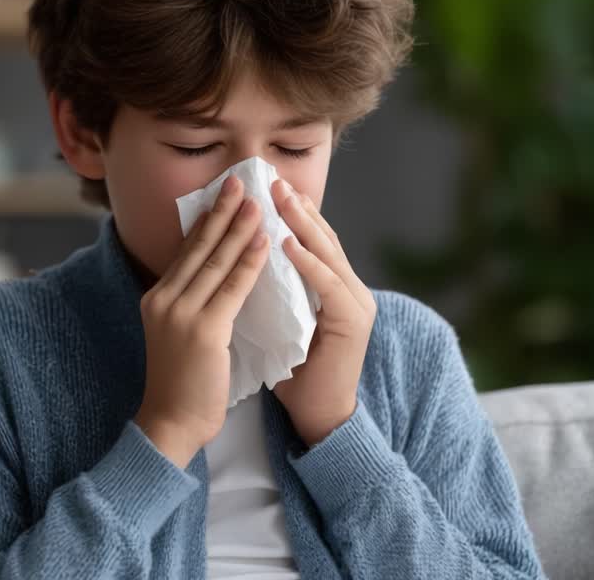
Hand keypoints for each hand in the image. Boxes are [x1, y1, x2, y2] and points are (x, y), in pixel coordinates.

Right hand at [134, 174, 269, 467]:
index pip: (186, 251)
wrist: (171, 423)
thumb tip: (216, 277)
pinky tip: (265, 242)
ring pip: (215, 261)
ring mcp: (180, 313)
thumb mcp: (180, 335)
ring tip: (257, 202)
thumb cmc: (182, 384)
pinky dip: (249, 262)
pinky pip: (231, 288)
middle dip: (221, 211)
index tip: (224, 195)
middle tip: (240, 181)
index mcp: (157, 298)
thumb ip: (193, 304)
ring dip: (239, 228)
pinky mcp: (202, 330)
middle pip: (198, 246)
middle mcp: (164, 299)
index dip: (207, 220)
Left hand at [270, 178, 376, 446]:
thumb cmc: (293, 372)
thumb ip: (271, 289)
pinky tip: (287, 243)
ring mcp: (356, 303)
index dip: (290, 212)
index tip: (264, 187)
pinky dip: (308, 262)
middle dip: (297, 207)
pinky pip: (328, 284)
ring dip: (303, 224)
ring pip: (328, 253)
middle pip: (322, 237)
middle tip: (272, 179)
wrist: (317, 414)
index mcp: (332, 287)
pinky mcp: (353, 321)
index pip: (311, 239)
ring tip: (281, 200)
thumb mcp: (278, 319)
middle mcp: (349, 288)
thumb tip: (236, 259)